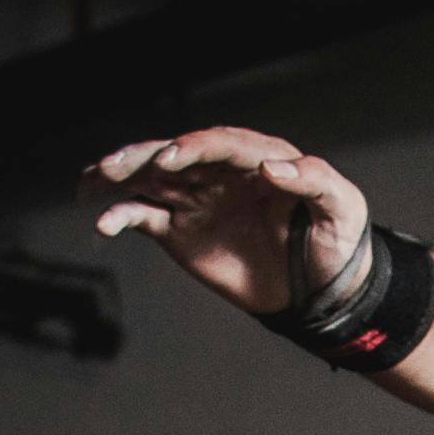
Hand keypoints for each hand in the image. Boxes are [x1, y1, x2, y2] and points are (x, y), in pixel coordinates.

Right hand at [84, 125, 369, 313]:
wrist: (322, 291)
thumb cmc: (338, 244)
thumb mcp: (343, 209)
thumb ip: (315, 181)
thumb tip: (272, 166)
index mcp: (258, 158)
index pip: (220, 143)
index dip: (195, 147)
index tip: (172, 159)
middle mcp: (220, 172)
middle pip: (175, 154)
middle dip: (143, 156)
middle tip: (114, 164)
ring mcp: (197, 199)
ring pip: (150, 180)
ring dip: (119, 177)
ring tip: (90, 181)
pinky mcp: (181, 231)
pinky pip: (144, 217)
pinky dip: (122, 216)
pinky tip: (105, 224)